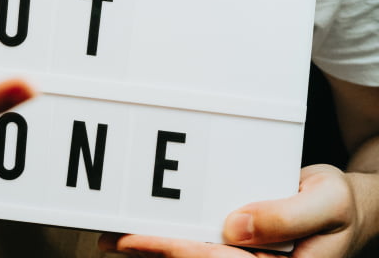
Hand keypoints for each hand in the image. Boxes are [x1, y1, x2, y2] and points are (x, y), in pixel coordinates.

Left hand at [99, 165, 365, 257]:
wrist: (344, 206)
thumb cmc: (339, 204)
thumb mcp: (327, 202)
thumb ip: (287, 217)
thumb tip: (237, 227)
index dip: (179, 251)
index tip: (144, 239)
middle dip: (154, 252)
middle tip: (113, 239)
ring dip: (151, 251)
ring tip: (111, 240)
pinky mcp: (234, 246)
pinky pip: (196, 245)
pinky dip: (166, 240)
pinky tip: (140, 236)